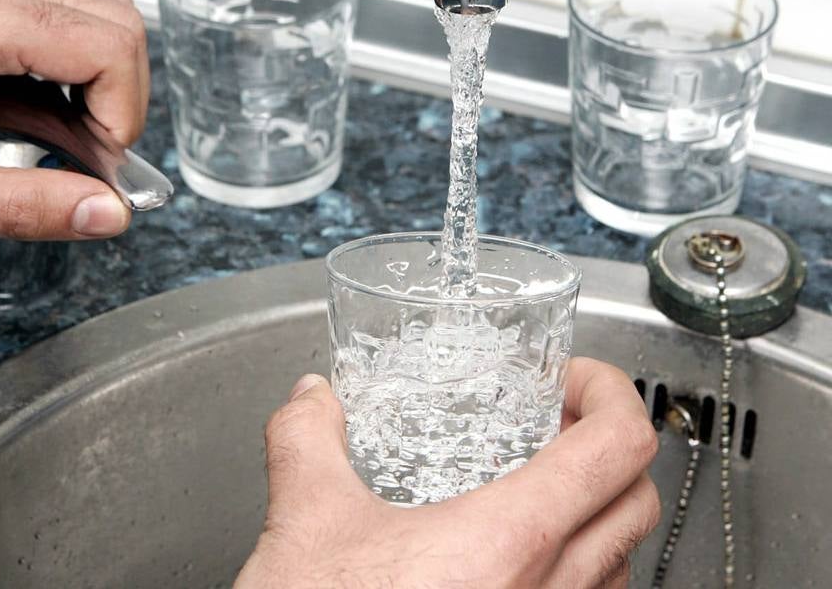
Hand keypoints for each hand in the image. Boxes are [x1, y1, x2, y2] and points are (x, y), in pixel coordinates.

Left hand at [0, 0, 148, 239]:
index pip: (109, 44)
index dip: (125, 110)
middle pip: (115, 10)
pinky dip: (78, 44)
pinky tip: (49, 97)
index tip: (102, 158)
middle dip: (125, 87)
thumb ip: (25, 206)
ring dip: (107, 60)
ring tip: (78, 121)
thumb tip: (106, 213)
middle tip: (96, 146)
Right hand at [236, 357, 660, 588]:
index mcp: (509, 542)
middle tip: (559, 422)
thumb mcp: (306, 523)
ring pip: (623, 561)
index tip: (572, 379)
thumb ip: (307, 441)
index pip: (618, 447)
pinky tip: (515, 557)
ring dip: (597, 509)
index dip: (611, 393)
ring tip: (539, 484)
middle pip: (638, 501)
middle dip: (609, 444)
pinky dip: (577, 565)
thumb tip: (312, 402)